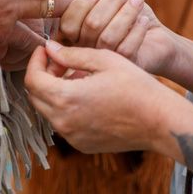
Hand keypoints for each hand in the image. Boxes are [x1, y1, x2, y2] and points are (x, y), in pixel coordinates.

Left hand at [25, 41, 192, 193]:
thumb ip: (72, 55)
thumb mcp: (104, 60)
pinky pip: (63, 123)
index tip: (45, 49)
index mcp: (65, 99)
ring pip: (48, 110)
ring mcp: (72, 136)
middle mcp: (63, 122)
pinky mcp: (82, 145)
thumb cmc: (136, 86)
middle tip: (60, 61)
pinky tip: (86, 94)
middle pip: (35, 96)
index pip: (32, 79)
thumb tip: (49, 48)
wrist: (160, 121)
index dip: (35, 61)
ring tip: (75, 75)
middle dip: (42, 75)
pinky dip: (65, 107)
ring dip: (53, 91)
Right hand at [58, 0, 148, 60]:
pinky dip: (136, 30)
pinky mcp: (124, 66)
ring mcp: (105, 61)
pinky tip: (144, 20)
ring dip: (125, 14)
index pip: (67, 24)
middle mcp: (87, 51)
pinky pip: (126, 49)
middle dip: (109, 4)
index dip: (80, 5)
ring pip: (108, 38)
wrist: (156, 37)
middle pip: (91, 26)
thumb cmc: (128, 14)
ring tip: (138, 0)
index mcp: (76, 36)